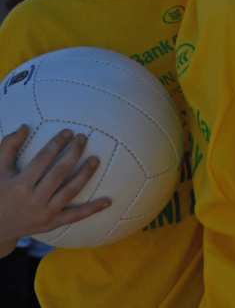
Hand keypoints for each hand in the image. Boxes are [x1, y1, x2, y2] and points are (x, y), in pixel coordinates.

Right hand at [0, 126, 109, 242]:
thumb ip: (8, 147)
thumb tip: (24, 127)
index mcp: (18, 186)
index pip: (42, 160)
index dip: (56, 144)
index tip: (68, 132)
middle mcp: (32, 200)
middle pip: (59, 173)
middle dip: (73, 154)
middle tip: (83, 138)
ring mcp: (43, 214)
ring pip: (70, 192)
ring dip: (85, 175)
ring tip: (95, 159)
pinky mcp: (51, 224)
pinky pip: (75, 216)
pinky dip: (92, 209)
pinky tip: (108, 201)